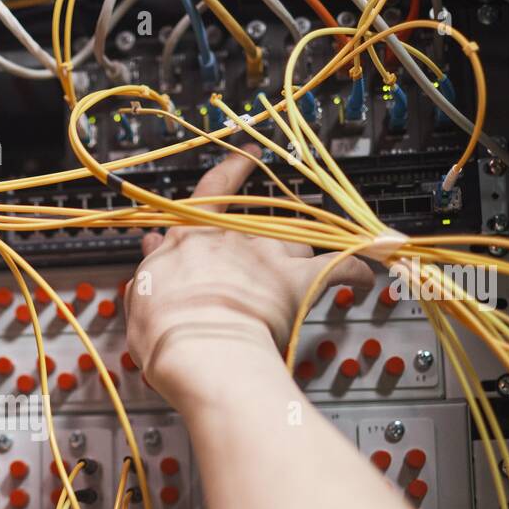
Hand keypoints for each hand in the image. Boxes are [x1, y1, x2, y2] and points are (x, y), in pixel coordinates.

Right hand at [123, 145, 373, 407]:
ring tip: (297, 272)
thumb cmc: (167, 334)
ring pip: (295, 241)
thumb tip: (153, 246)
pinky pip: (339, 267)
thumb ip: (152, 268)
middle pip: (258, 224)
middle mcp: (234, 239)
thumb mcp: (144, 297)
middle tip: (261, 257)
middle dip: (261, 237)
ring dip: (297, 253)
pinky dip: (355, 270)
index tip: (247, 154)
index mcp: (193, 238)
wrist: (204, 354)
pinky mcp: (300, 282)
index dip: (232, 169)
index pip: (214, 189)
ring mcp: (270, 258)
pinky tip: (365, 278)